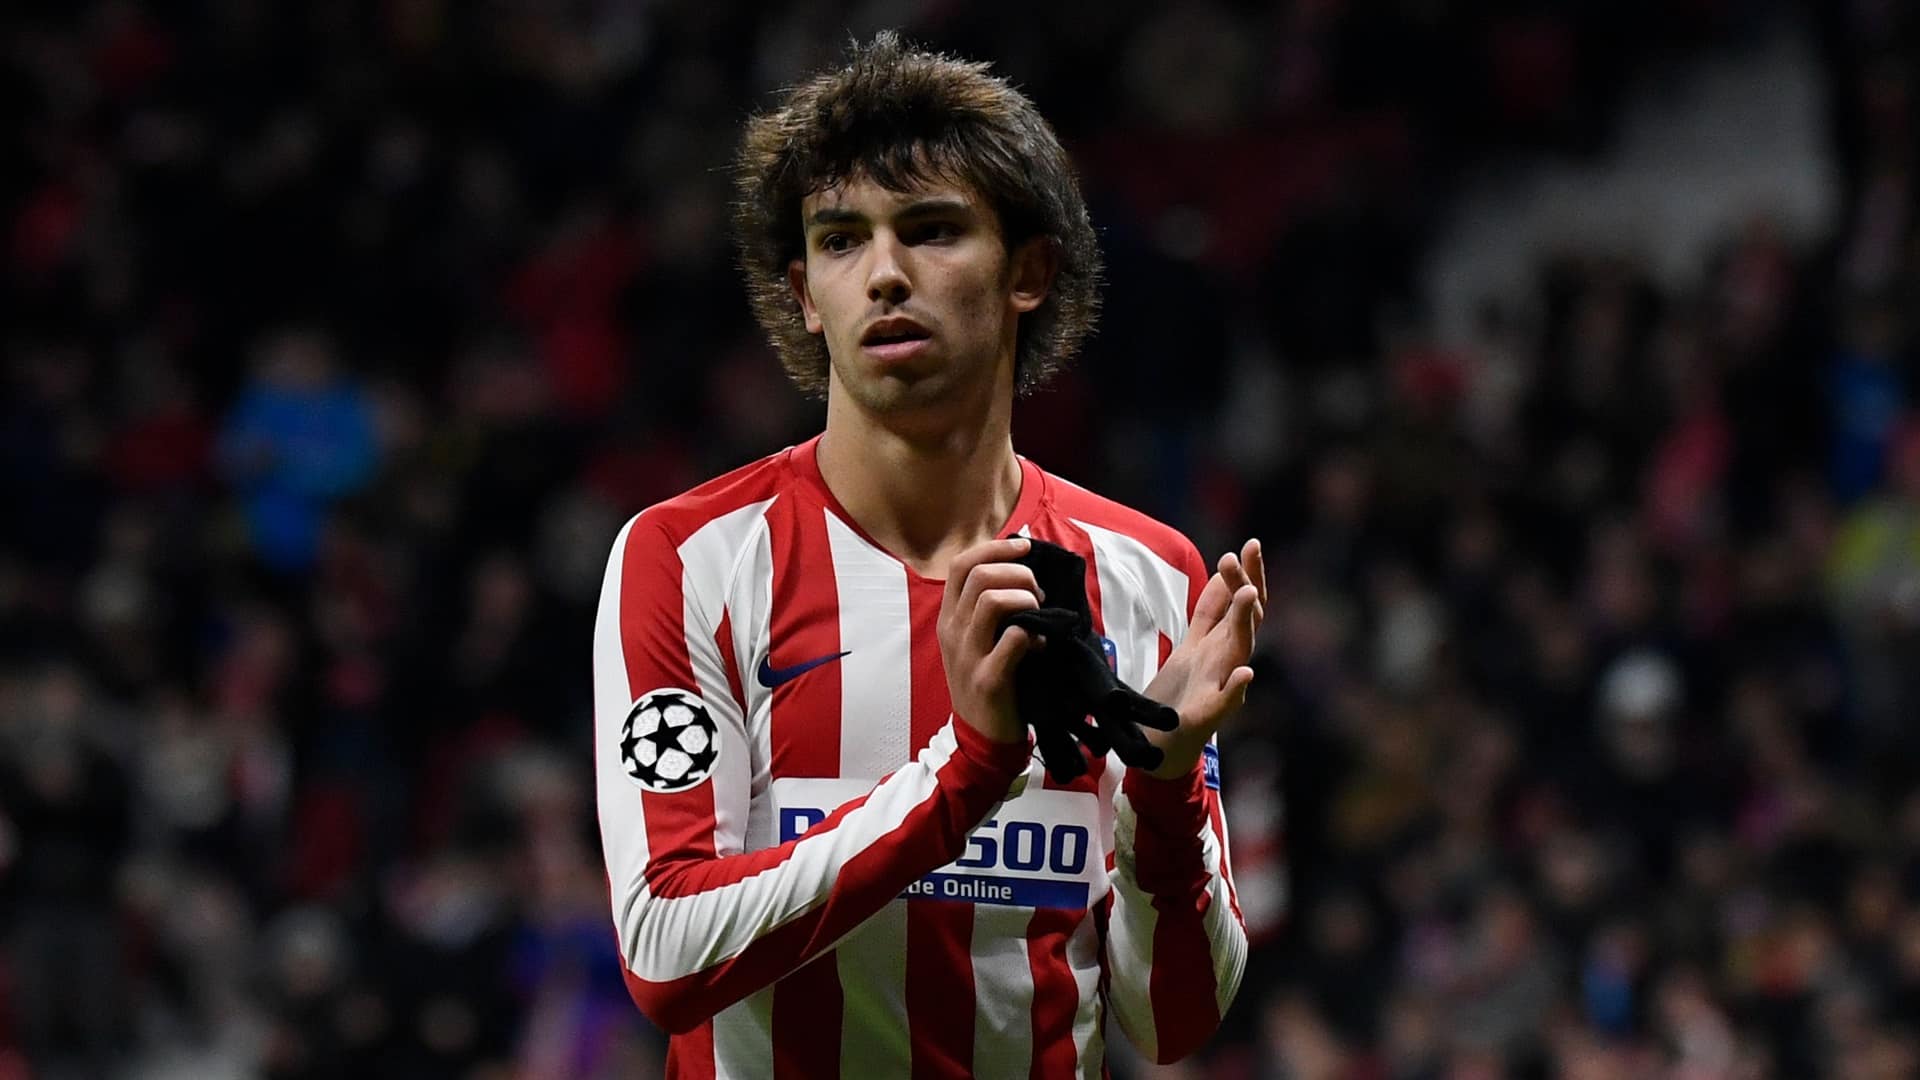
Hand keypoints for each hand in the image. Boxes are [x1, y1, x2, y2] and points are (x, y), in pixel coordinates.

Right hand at [938, 537, 1044, 743]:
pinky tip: (1042, 644)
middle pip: (980, 575)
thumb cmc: (986, 681)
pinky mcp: (989, 679)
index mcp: (948, 618)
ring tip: (1040, 615)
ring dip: (1026, 599)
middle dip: (1019, 573)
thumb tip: (1020, 569)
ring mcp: (968, 656)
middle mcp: (952, 632)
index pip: (961, 564)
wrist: (980, 739)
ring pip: (992, 600)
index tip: (1024, 547)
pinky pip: (1014, 640)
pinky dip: (1035, 634)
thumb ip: (987, 608)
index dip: (995, 548)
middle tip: (1038, 593)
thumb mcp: (974, 641)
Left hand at [1141, 538, 1266, 777]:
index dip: (1245, 574)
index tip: (1249, 545)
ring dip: (1245, 623)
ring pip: (1239, 651)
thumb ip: (1211, 615)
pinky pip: (1223, 704)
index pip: (1237, 604)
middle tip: (1247, 552)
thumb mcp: (1193, 646)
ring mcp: (1217, 688)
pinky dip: (1234, 691)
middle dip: (1248, 584)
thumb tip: (1226, 575)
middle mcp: (1224, 663)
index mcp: (1219, 646)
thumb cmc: (1179, 697)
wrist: (1161, 748)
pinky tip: (1245, 676)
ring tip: (1249, 596)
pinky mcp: (1205, 718)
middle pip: (1246, 619)